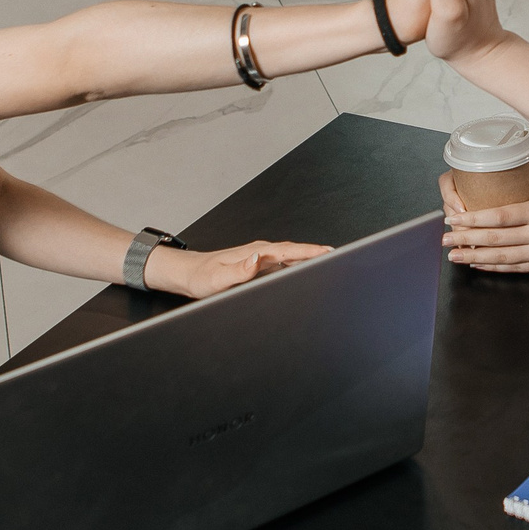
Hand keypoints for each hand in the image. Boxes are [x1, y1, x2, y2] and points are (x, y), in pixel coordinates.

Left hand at [147, 239, 325, 298]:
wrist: (187, 273)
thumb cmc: (200, 277)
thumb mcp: (217, 278)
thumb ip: (238, 270)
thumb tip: (259, 259)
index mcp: (255, 252)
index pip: (289, 251)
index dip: (310, 252)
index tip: (330, 251)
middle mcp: (260, 252)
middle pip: (295, 251)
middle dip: (317, 253)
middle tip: (340, 256)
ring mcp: (260, 258)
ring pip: (291, 257)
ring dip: (309, 259)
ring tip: (329, 263)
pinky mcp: (258, 265)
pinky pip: (283, 263)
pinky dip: (297, 265)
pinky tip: (304, 272)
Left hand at [441, 173, 528, 271]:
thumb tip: (512, 187)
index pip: (500, 216)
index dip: (473, 219)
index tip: (454, 218)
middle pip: (495, 238)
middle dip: (466, 238)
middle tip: (444, 239)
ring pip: (502, 257)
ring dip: (474, 257)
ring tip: (454, 255)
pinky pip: (516, 269)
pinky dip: (495, 267)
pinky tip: (479, 265)